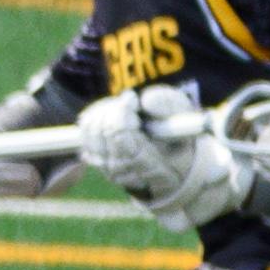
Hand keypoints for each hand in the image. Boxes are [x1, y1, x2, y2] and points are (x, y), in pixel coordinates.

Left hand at [93, 87, 249, 230]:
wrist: (171, 161)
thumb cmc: (179, 136)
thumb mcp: (184, 117)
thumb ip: (170, 106)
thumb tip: (147, 100)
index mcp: (150, 165)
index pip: (122, 138)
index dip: (122, 113)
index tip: (133, 98)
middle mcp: (125, 170)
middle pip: (105, 132)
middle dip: (114, 108)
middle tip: (129, 100)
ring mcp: (107, 168)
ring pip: (91, 131)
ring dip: (104, 110)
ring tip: (122, 105)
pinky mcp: (96, 159)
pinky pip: (85, 132)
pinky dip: (95, 115)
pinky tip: (112, 111)